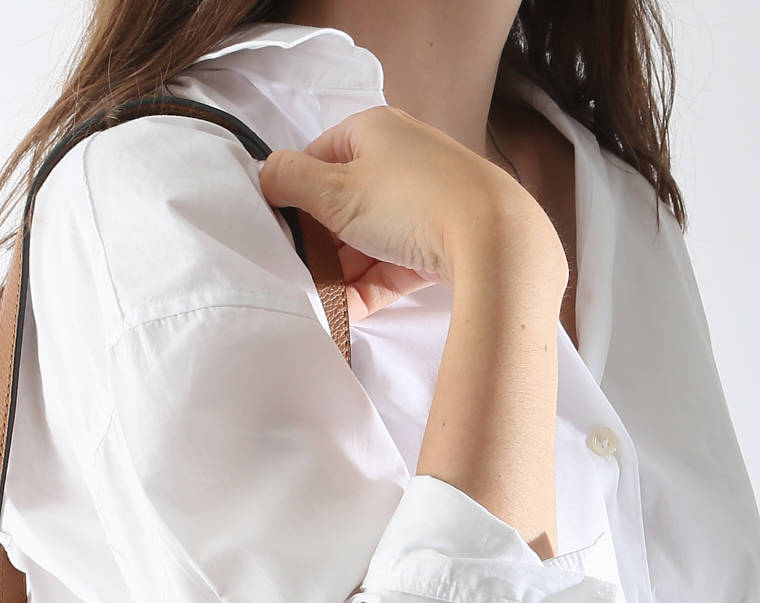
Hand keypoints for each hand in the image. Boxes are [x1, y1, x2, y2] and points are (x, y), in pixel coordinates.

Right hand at [258, 104, 565, 322]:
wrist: (493, 238)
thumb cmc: (411, 203)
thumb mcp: (336, 190)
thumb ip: (290, 180)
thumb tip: (266, 174)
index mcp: (373, 131)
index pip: (318, 158)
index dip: (296, 196)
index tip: (284, 231)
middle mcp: (401, 159)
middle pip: (342, 204)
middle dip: (321, 243)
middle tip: (302, 272)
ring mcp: (424, 201)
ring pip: (367, 239)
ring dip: (342, 272)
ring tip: (322, 301)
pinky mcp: (441, 241)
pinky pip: (393, 265)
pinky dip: (369, 287)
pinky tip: (347, 314)